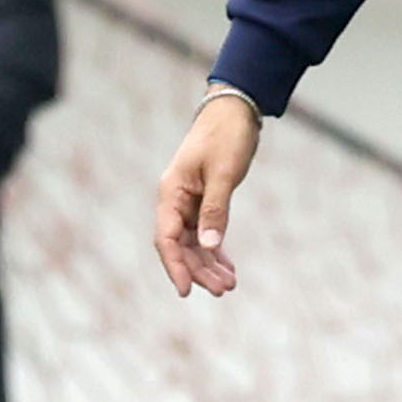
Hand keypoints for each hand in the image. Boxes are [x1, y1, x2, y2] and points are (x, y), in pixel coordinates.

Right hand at [155, 92, 262, 297]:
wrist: (235, 111)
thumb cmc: (226, 136)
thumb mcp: (223, 173)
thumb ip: (216, 210)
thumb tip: (208, 246)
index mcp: (172, 192)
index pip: (166, 238)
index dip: (175, 266)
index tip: (187, 290)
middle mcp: (176, 200)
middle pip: (181, 246)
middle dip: (199, 270)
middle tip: (223, 290)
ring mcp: (189, 202)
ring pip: (194, 243)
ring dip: (209, 264)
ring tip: (229, 285)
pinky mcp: (204, 201)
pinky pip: (205, 233)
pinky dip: (215, 250)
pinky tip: (227, 267)